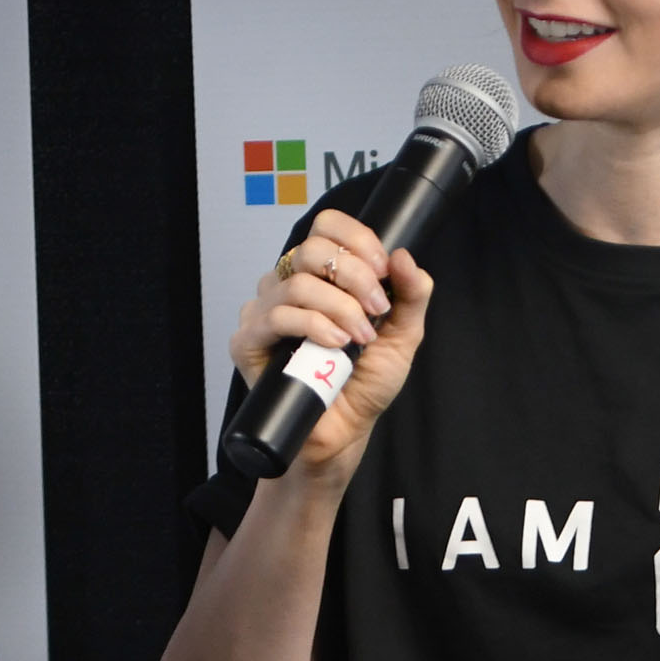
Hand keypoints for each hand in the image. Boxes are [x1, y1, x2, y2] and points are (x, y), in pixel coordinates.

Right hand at [230, 208, 433, 483]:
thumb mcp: (403, 336)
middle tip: (376, 310)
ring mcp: (265, 312)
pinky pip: (276, 316)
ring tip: (360, 338)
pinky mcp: (248, 342)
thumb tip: (403, 255)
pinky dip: (312, 326)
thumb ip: (411, 295)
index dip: (356, 239)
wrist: (343, 433)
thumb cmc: (364, 385)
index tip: (383, 269)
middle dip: (353, 276)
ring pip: (297, 283)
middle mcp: (289, 286)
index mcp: (322, 276)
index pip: (327, 227)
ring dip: (338, 308)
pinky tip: (335, 344)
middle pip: (311, 249)